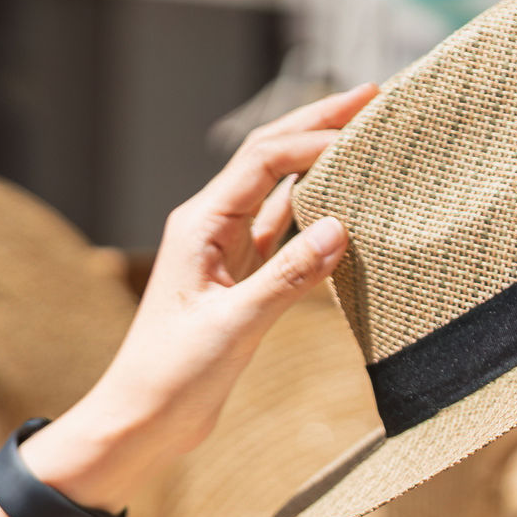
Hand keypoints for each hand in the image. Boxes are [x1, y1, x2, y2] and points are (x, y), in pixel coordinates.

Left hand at [20, 83, 376, 507]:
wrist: (143, 420)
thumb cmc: (172, 375)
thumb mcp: (234, 327)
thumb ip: (288, 278)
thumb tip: (341, 225)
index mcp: (200, 223)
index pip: (264, 160)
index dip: (315, 138)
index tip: (366, 131)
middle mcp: (212, 225)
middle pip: (271, 157)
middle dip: (319, 123)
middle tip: (373, 95)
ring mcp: (226, 250)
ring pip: (280, 190)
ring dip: (321, 161)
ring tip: (367, 135)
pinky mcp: (240, 279)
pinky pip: (284, 231)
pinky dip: (316, 211)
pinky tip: (347, 204)